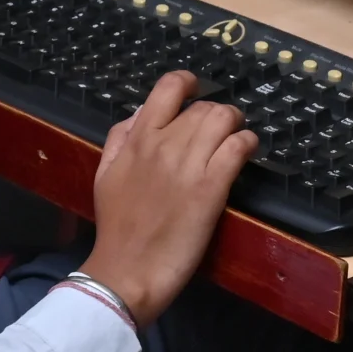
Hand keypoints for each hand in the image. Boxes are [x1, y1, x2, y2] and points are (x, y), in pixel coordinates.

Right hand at [78, 71, 257, 325]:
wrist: (128, 269)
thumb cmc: (116, 226)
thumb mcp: (105, 174)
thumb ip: (119, 139)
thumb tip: (140, 114)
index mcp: (137, 139)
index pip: (167, 89)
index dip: (188, 82)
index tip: (196, 90)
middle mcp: (164, 144)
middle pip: (203, 107)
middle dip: (215, 113)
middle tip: (221, 129)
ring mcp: (189, 164)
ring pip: (223, 120)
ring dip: (235, 124)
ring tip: (237, 136)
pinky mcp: (212, 187)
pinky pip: (237, 147)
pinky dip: (247, 143)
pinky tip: (247, 150)